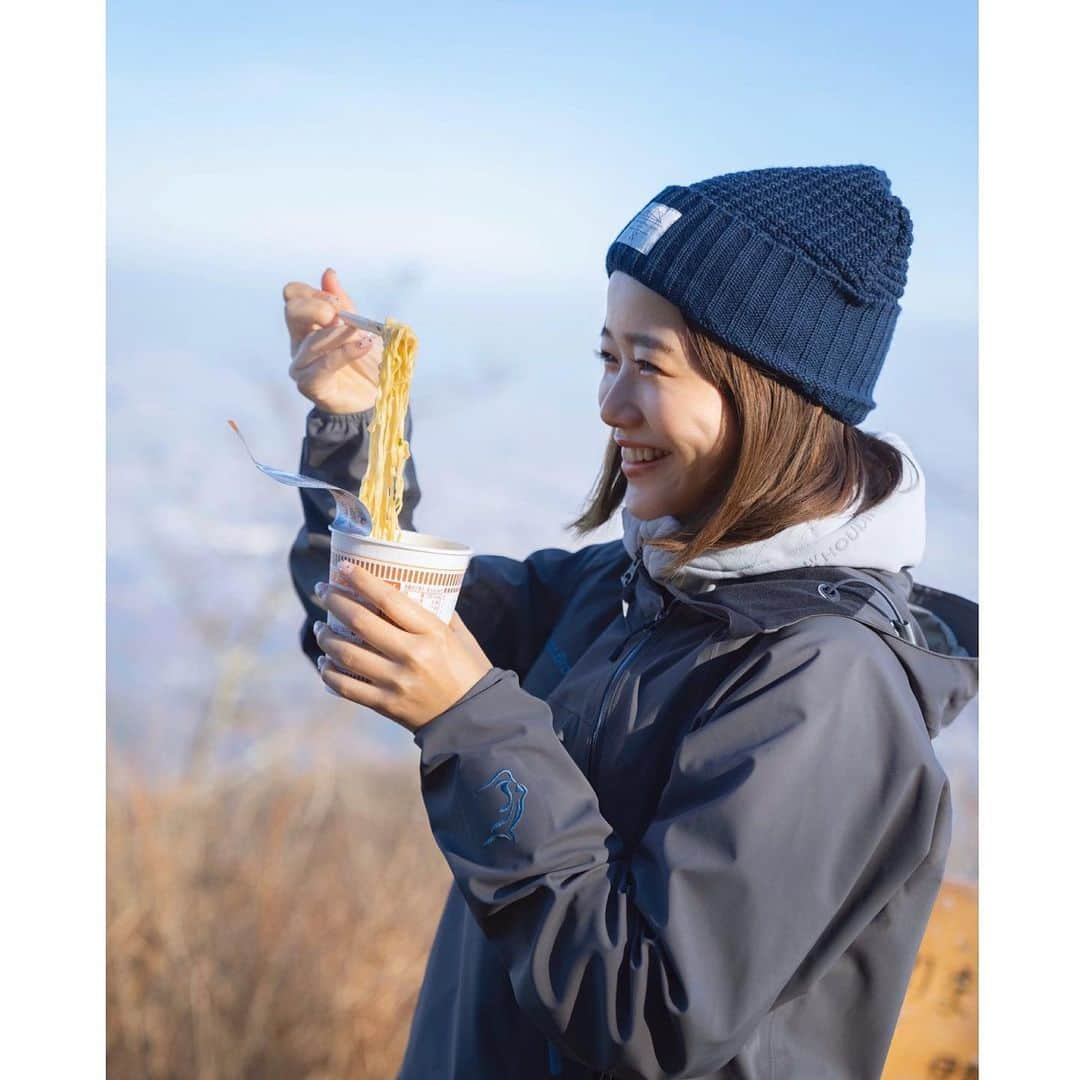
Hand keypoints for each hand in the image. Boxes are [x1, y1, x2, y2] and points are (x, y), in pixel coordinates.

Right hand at [283, 267, 383, 414]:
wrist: (375, 398)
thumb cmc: (365, 363)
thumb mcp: (359, 327)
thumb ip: (343, 303)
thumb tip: (328, 273)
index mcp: (307, 324)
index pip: (293, 295)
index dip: (312, 292)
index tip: (336, 301)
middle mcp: (299, 342)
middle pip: (292, 311)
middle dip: (317, 307)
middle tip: (339, 316)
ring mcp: (301, 365)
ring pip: (312, 341)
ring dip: (340, 334)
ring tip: (363, 335)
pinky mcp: (310, 385)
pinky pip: (323, 365)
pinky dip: (345, 353)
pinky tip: (364, 347)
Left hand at [312, 562, 494, 733]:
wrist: (473, 719)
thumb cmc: (469, 671)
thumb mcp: (461, 636)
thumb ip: (438, 614)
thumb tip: (412, 590)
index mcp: (433, 633)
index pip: (389, 599)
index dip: (362, 580)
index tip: (344, 567)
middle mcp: (412, 655)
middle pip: (360, 621)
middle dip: (334, 601)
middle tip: (323, 589)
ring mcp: (396, 682)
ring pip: (345, 653)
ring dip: (325, 636)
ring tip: (320, 627)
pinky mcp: (385, 705)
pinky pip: (345, 686)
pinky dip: (328, 672)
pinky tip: (324, 662)